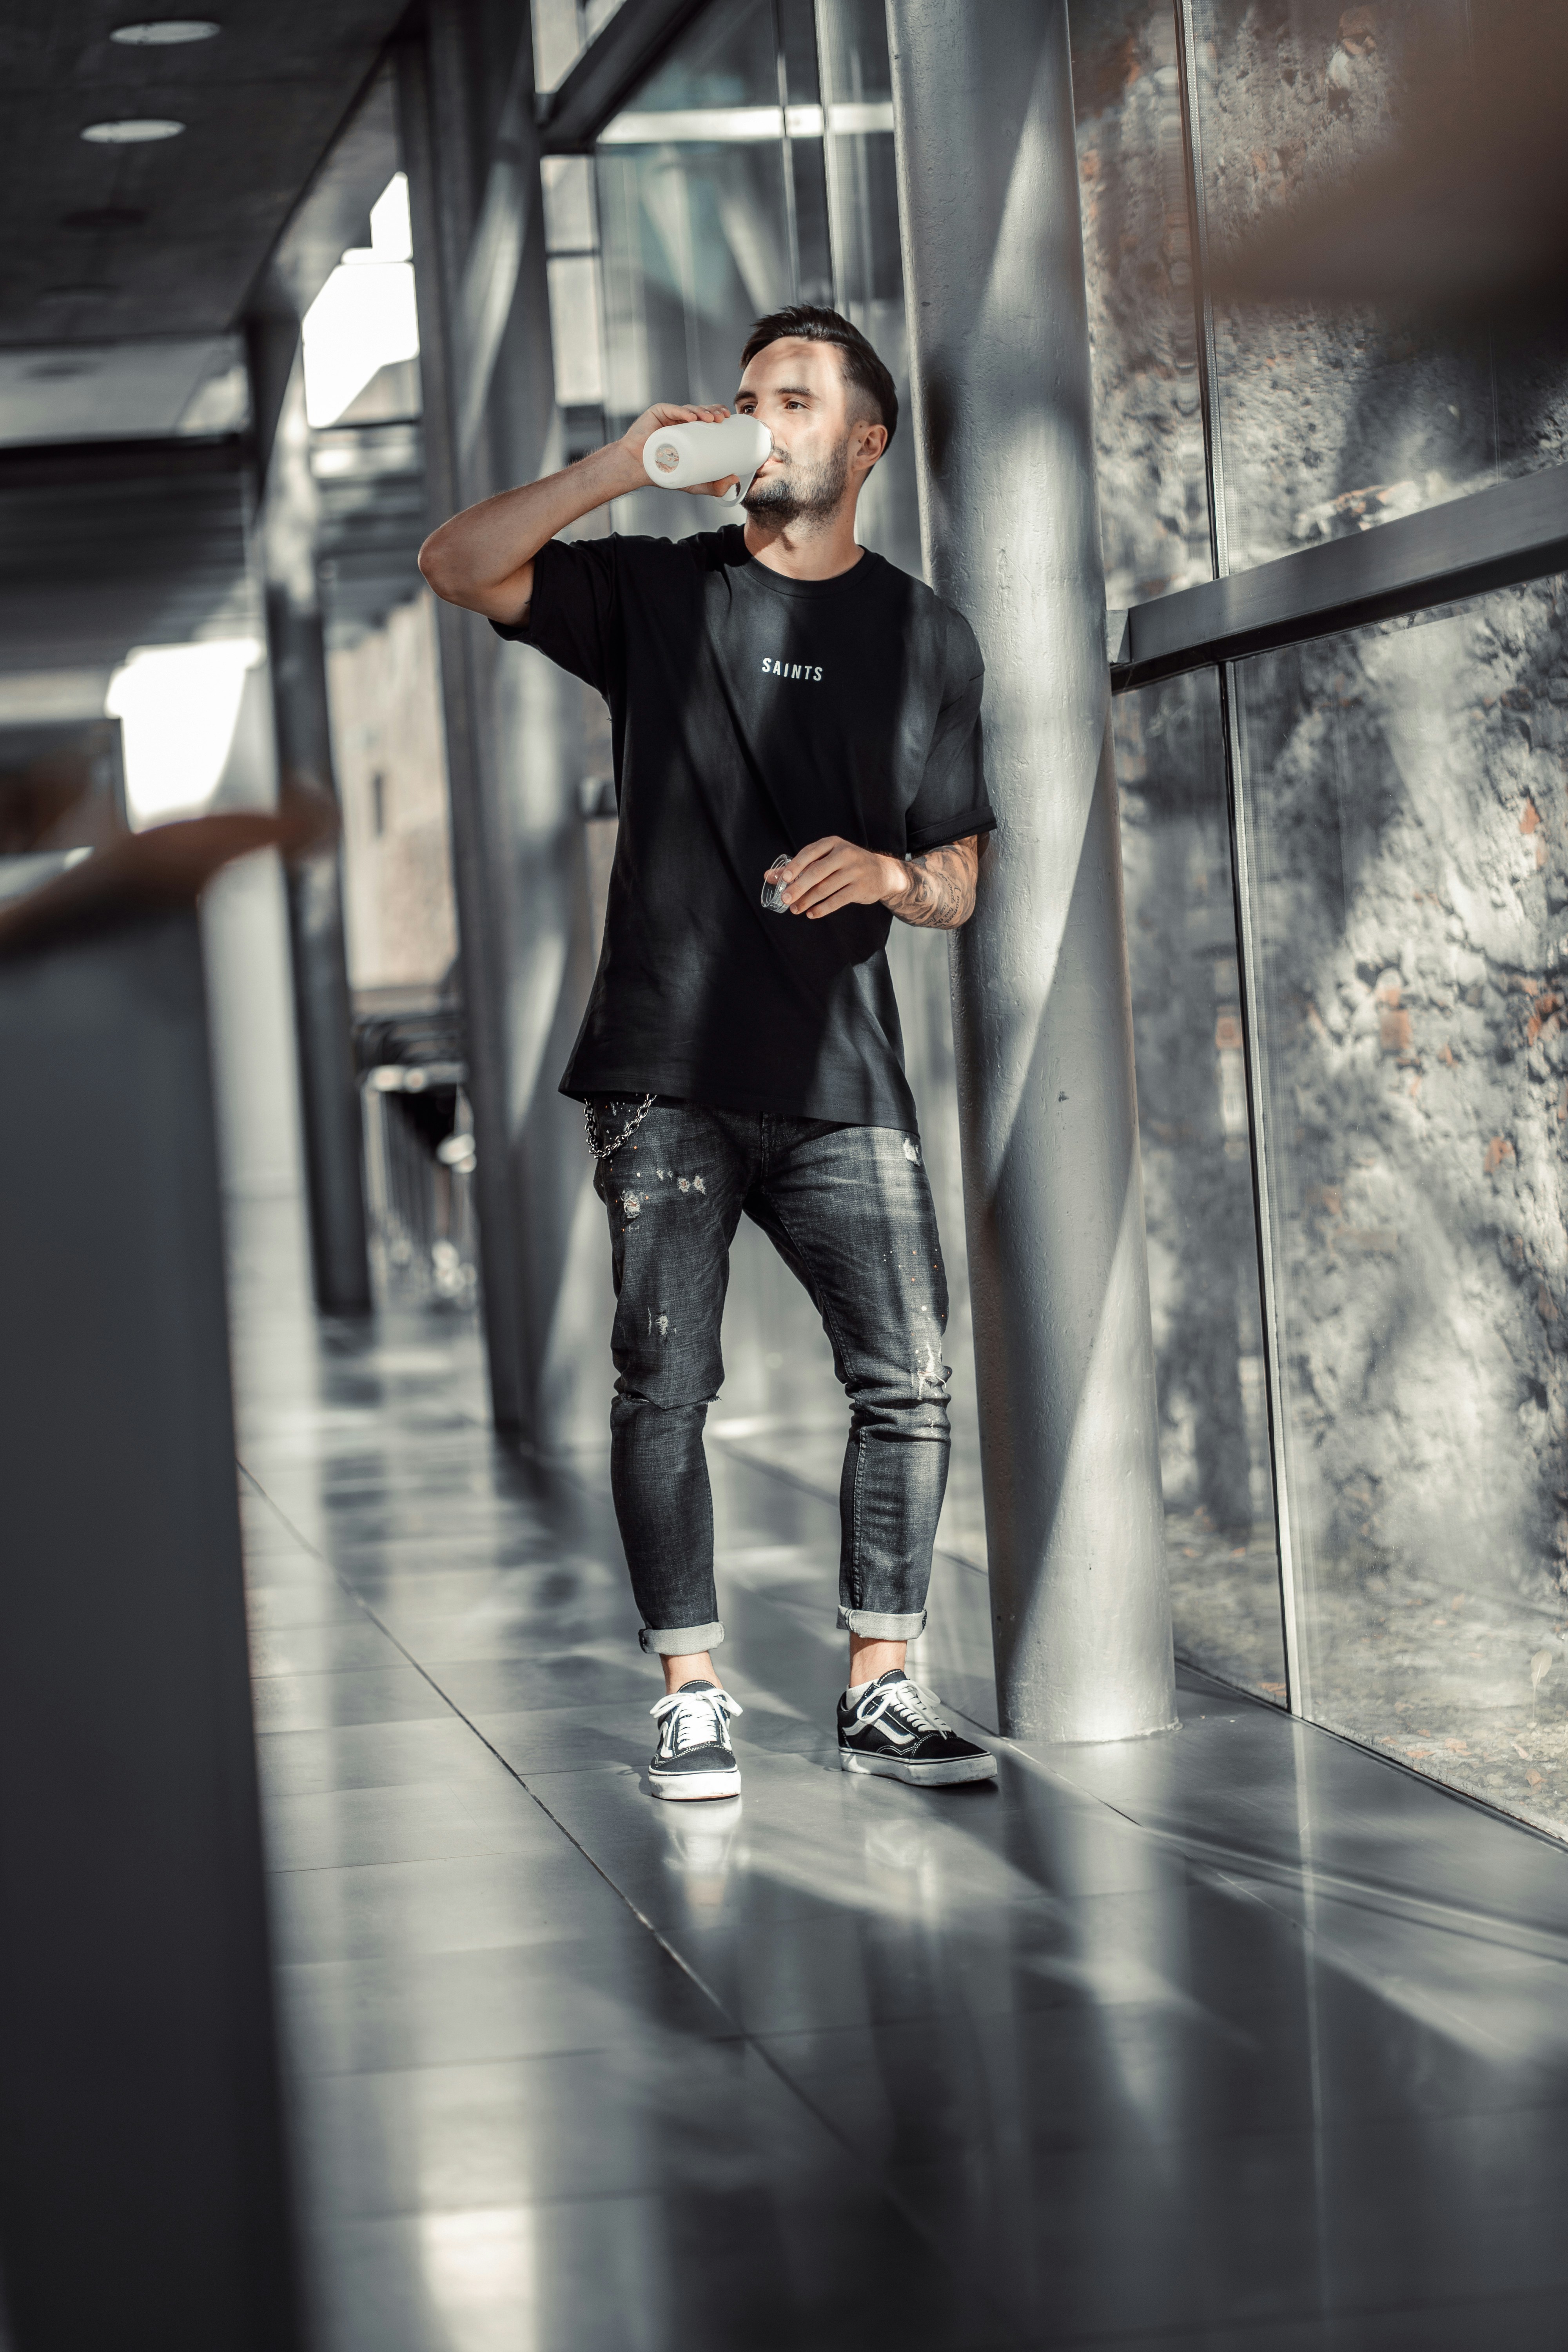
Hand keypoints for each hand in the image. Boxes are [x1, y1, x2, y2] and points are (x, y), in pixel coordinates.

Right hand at [619, 402, 739, 498]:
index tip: (729, 418)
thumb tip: (735, 478)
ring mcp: (668, 416)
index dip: (718, 414)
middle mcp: (680, 421)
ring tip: (711, 419)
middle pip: (701, 411)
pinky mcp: (657, 413)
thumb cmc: (662, 473)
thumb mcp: (693, 483)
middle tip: (723, 418)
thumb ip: (713, 485)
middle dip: (714, 411)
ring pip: (689, 409)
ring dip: (702, 410)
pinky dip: (683, 412)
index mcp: (690, 431)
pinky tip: (692, 417)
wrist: (636, 469)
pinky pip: (672, 410)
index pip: (707, 419)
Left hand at [768, 836, 908, 919]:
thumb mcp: (825, 858)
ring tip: (795, 909)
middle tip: (785, 898)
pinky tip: (811, 913)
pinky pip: (837, 900)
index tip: (784, 878)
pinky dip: (822, 909)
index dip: (796, 865)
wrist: (881, 872)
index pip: (810, 853)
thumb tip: (769, 876)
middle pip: (817, 872)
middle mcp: (845, 854)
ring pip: (825, 888)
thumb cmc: (846, 864)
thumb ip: (798, 867)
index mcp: (833, 843)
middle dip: (799, 887)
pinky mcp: (860, 888)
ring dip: (808, 901)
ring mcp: (854, 871)